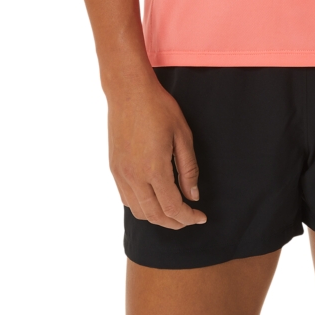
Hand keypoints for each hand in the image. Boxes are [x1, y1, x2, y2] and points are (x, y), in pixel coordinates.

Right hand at [107, 76, 205, 229]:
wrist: (128, 91)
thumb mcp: (183, 135)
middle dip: (174, 223)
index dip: (188, 217)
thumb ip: (188, 169)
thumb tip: (193, 196)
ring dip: (157, 218)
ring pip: (138, 211)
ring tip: (173, 212)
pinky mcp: (114, 168)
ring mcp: (121, 174)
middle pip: (154, 215)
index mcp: (154, 169)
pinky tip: (154, 199)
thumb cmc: (159, 108)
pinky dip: (141, 207)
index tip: (201, 217)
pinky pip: (126, 198)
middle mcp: (134, 176)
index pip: (172, 207)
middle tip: (189, 219)